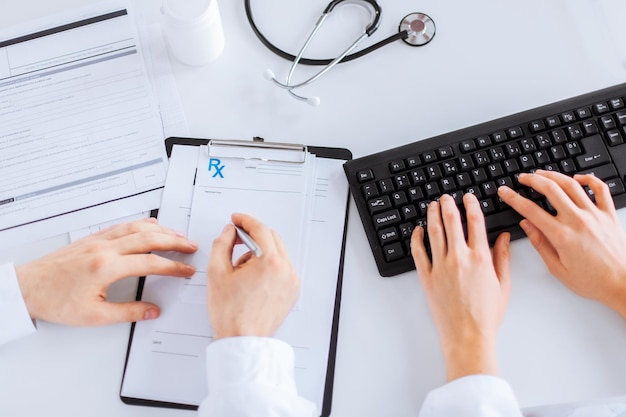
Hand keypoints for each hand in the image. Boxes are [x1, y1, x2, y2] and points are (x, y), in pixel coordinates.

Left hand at [15, 218, 197, 325]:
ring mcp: (98, 240)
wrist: (27, 288)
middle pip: (149, 238)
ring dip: (161, 230)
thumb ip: (128, 312)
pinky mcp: (92, 238)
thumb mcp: (94, 315)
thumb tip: (151, 311)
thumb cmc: (54, 301)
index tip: (186, 271)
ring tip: (177, 234)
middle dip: (174, 241)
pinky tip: (148, 226)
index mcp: (106, 267)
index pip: (151, 263)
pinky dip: (141, 224)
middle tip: (191, 246)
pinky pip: (122, 225)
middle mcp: (104, 249)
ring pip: (137, 227)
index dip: (173, 267)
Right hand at [207, 213, 299, 338]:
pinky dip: (268, 265)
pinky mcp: (292, 290)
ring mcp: (292, 281)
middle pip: (272, 238)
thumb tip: (229, 232)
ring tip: (241, 270)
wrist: (243, 340)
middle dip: (253, 235)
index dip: (246, 221)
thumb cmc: (231, 314)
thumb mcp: (217, 272)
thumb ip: (222, 244)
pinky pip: (281, 267)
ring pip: (277, 252)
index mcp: (270, 263)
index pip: (260, 230)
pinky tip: (252, 279)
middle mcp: (286, 270)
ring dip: (260, 252)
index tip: (237, 219)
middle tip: (235, 239)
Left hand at [411, 193, 510, 381]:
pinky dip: (417, 238)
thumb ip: (502, 257)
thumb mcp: (503, 284)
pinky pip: (418, 252)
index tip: (468, 198)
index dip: (471, 205)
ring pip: (434, 232)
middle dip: (448, 205)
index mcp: (480, 258)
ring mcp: (440, 267)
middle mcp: (459, 258)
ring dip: (433, 215)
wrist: (468, 336)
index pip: (475, 222)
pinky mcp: (426, 277)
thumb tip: (503, 237)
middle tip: (446, 197)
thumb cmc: (486, 314)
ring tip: (432, 206)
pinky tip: (418, 230)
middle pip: (452, 222)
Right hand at [498, 170, 625, 317]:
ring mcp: (595, 215)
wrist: (622, 284)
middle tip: (522, 178)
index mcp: (562, 235)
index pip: (531, 210)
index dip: (514, 198)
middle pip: (550, 189)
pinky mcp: (609, 214)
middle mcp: (577, 220)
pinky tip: (578, 178)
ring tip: (542, 173)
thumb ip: (540, 244)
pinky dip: (589, 179)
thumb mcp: (558, 268)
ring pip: (572, 185)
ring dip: (554, 175)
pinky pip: (600, 189)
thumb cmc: (593, 281)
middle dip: (532, 180)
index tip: (505, 192)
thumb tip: (527, 225)